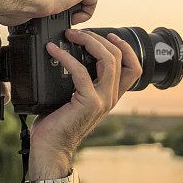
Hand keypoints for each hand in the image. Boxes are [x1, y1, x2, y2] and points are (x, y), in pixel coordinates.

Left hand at [29, 29, 142, 161]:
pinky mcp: (88, 102)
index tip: (109, 34)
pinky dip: (66, 56)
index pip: (133, 68)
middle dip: (99, 38)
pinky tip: (54, 50)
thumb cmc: (56, 125)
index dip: (125, 48)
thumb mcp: (72, 98)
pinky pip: (80, 71)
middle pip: (120, 58)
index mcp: (110, 96)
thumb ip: (78, 81)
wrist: (50, 149)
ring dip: (89, 42)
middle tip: (77, 32)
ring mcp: (102, 100)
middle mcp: (110, 97)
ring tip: (70, 35)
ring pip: (108, 60)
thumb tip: (65, 55)